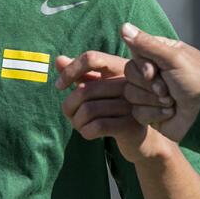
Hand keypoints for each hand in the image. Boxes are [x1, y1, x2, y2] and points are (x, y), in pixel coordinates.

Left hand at [54, 52, 175, 162]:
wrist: (141, 140)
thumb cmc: (116, 111)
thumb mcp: (99, 90)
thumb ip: (81, 75)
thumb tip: (58, 60)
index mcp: (119, 68)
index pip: (91, 58)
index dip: (70, 71)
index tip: (59, 86)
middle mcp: (128, 82)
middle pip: (85, 89)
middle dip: (69, 106)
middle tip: (71, 116)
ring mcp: (131, 104)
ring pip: (88, 110)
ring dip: (77, 122)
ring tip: (80, 126)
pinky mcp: (131, 125)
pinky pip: (97, 126)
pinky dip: (86, 132)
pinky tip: (88, 133)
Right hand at [119, 23, 199, 142]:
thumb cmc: (196, 83)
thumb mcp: (173, 58)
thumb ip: (147, 43)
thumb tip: (124, 26)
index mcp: (162, 54)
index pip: (136, 52)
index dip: (142, 64)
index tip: (154, 71)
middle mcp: (155, 72)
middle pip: (130, 73)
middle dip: (149, 84)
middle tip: (166, 90)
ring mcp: (151, 93)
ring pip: (130, 93)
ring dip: (152, 100)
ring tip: (171, 102)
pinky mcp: (149, 111)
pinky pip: (136, 112)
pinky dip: (154, 113)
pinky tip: (169, 113)